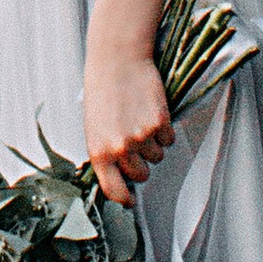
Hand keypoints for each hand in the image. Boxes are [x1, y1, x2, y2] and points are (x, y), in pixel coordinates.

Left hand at [83, 37, 174, 201]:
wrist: (117, 60)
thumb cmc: (102, 93)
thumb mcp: (93, 128)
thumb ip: (105, 154)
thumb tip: (119, 177)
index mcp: (99, 152)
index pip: (114, 190)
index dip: (124, 199)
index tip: (130, 200)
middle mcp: (120, 148)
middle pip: (142, 175)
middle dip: (141, 164)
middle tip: (135, 143)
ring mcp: (142, 137)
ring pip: (157, 156)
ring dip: (152, 144)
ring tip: (139, 119)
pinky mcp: (160, 123)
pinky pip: (169, 139)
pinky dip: (164, 130)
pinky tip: (151, 112)